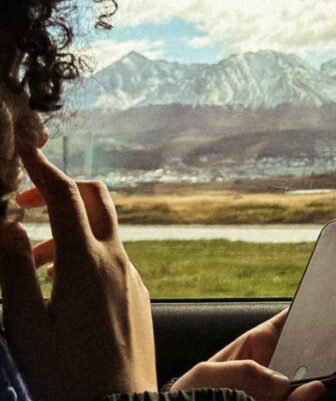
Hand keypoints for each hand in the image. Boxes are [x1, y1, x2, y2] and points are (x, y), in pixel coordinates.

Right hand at [0, 148, 156, 400]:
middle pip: (98, 199)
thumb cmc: (66, 373)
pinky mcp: (137, 294)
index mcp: (86, 262)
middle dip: (63, 187)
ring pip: (104, 230)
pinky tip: (62, 287)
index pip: (66, 197)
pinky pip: (112, 257)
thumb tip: (7, 224)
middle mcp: (116, 261)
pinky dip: (84, 253)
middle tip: (28, 203)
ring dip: (69, 229)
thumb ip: (14, 269)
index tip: (26, 148)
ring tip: (34, 263)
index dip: (43, 168)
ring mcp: (131, 277)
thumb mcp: (26, 324)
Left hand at [171, 308, 335, 400]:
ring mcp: (281, 392)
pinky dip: (312, 397)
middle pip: (317, 347)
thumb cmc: (192, 395)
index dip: (318, 310)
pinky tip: (320, 386)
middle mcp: (275, 368)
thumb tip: (281, 383)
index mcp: (258, 346)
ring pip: (320, 377)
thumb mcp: (210, 373)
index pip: (293, 323)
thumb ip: (245, 372)